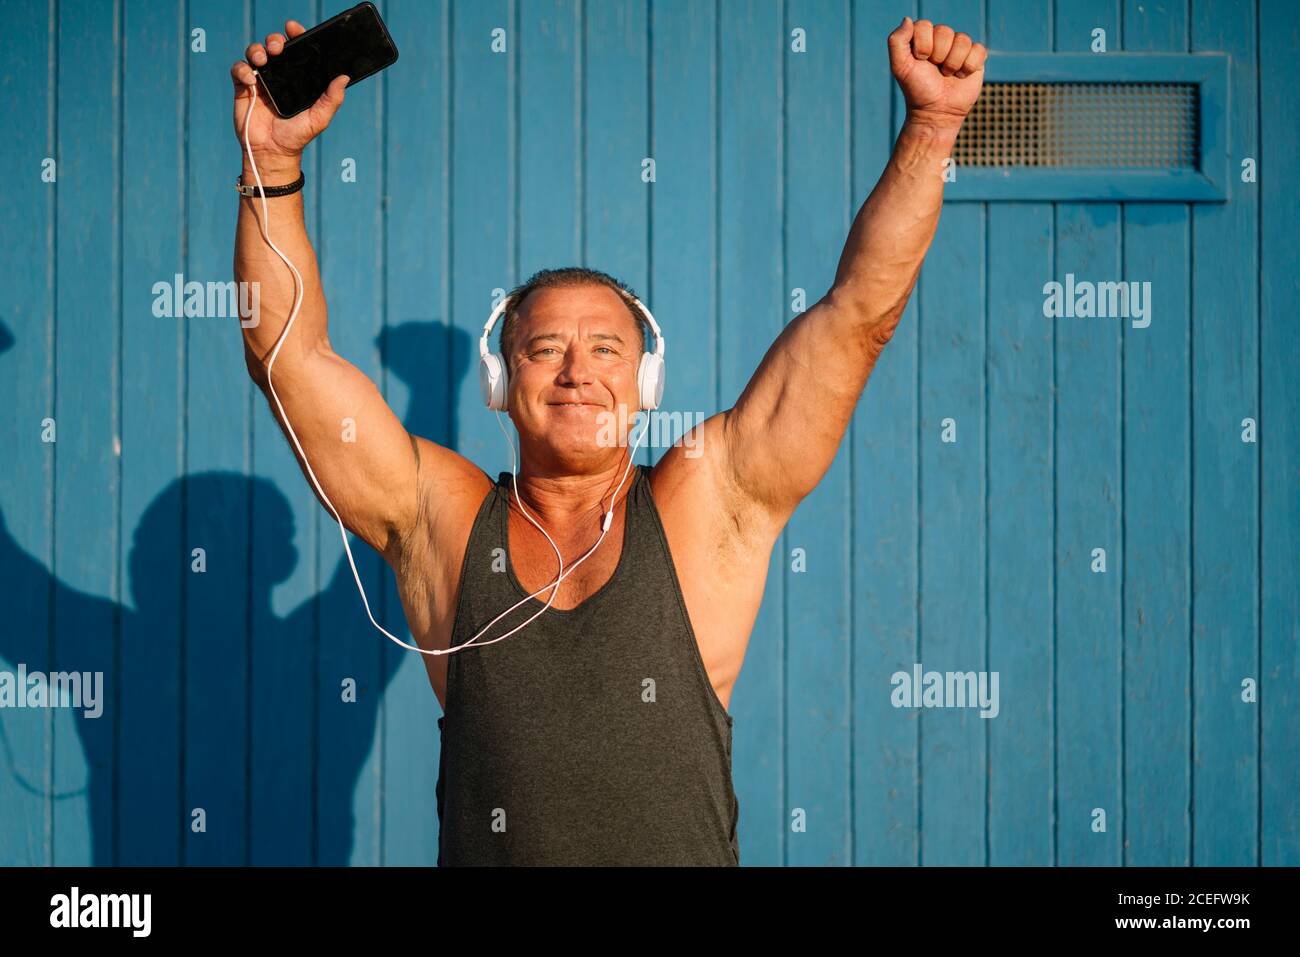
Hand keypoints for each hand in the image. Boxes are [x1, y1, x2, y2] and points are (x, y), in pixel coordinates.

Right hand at [230, 19, 348, 171]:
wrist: (273, 152)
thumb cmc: (297, 136)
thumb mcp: (319, 118)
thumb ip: (332, 99)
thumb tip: (344, 78)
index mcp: (297, 78)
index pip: (295, 51)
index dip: (294, 36)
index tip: (293, 29)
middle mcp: (278, 76)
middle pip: (273, 46)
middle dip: (274, 40)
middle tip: (277, 47)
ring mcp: (260, 80)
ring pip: (254, 53)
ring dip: (257, 50)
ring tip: (263, 60)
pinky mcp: (243, 88)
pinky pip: (239, 69)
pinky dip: (242, 69)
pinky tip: (251, 80)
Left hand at [887, 17, 986, 131]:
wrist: (936, 112)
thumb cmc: (917, 89)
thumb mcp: (900, 67)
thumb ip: (897, 41)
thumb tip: (907, 19)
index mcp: (922, 38)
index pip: (925, 25)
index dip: (923, 45)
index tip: (920, 61)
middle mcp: (941, 39)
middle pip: (945, 31)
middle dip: (938, 56)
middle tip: (935, 70)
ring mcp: (959, 47)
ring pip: (962, 40)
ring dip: (953, 63)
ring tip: (947, 75)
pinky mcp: (975, 57)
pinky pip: (978, 50)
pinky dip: (969, 66)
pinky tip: (961, 76)